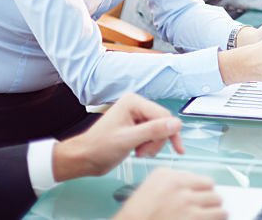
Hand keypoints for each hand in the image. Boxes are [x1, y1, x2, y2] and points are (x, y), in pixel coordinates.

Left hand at [52, 94, 183, 181]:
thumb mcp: (128, 140)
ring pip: (160, 130)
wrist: (84, 159)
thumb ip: (153, 131)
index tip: (176, 149)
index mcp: (133, 102)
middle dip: (157, 140)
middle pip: (163, 122)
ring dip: (153, 145)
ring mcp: (137, 116)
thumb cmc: (99, 148)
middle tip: (143, 152)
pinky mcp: (136, 127)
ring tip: (138, 153)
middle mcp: (136, 105)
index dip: (169, 132)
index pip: (163, 115)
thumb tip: (177, 123)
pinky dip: (149, 146)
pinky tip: (138, 151)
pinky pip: (153, 135)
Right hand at [113, 168, 226, 219]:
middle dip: (210, 198)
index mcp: (169, 177)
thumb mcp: (151, 186)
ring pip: (218, 200)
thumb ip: (173, 181)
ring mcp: (187, 203)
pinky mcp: (194, 218)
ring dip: (216, 208)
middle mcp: (180, 187)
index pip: (199, 178)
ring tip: (214, 214)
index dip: (202, 190)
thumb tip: (194, 186)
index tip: (202, 195)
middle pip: (211, 187)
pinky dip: (219, 217)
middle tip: (207, 206)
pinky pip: (219, 214)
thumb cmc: (137, 215)